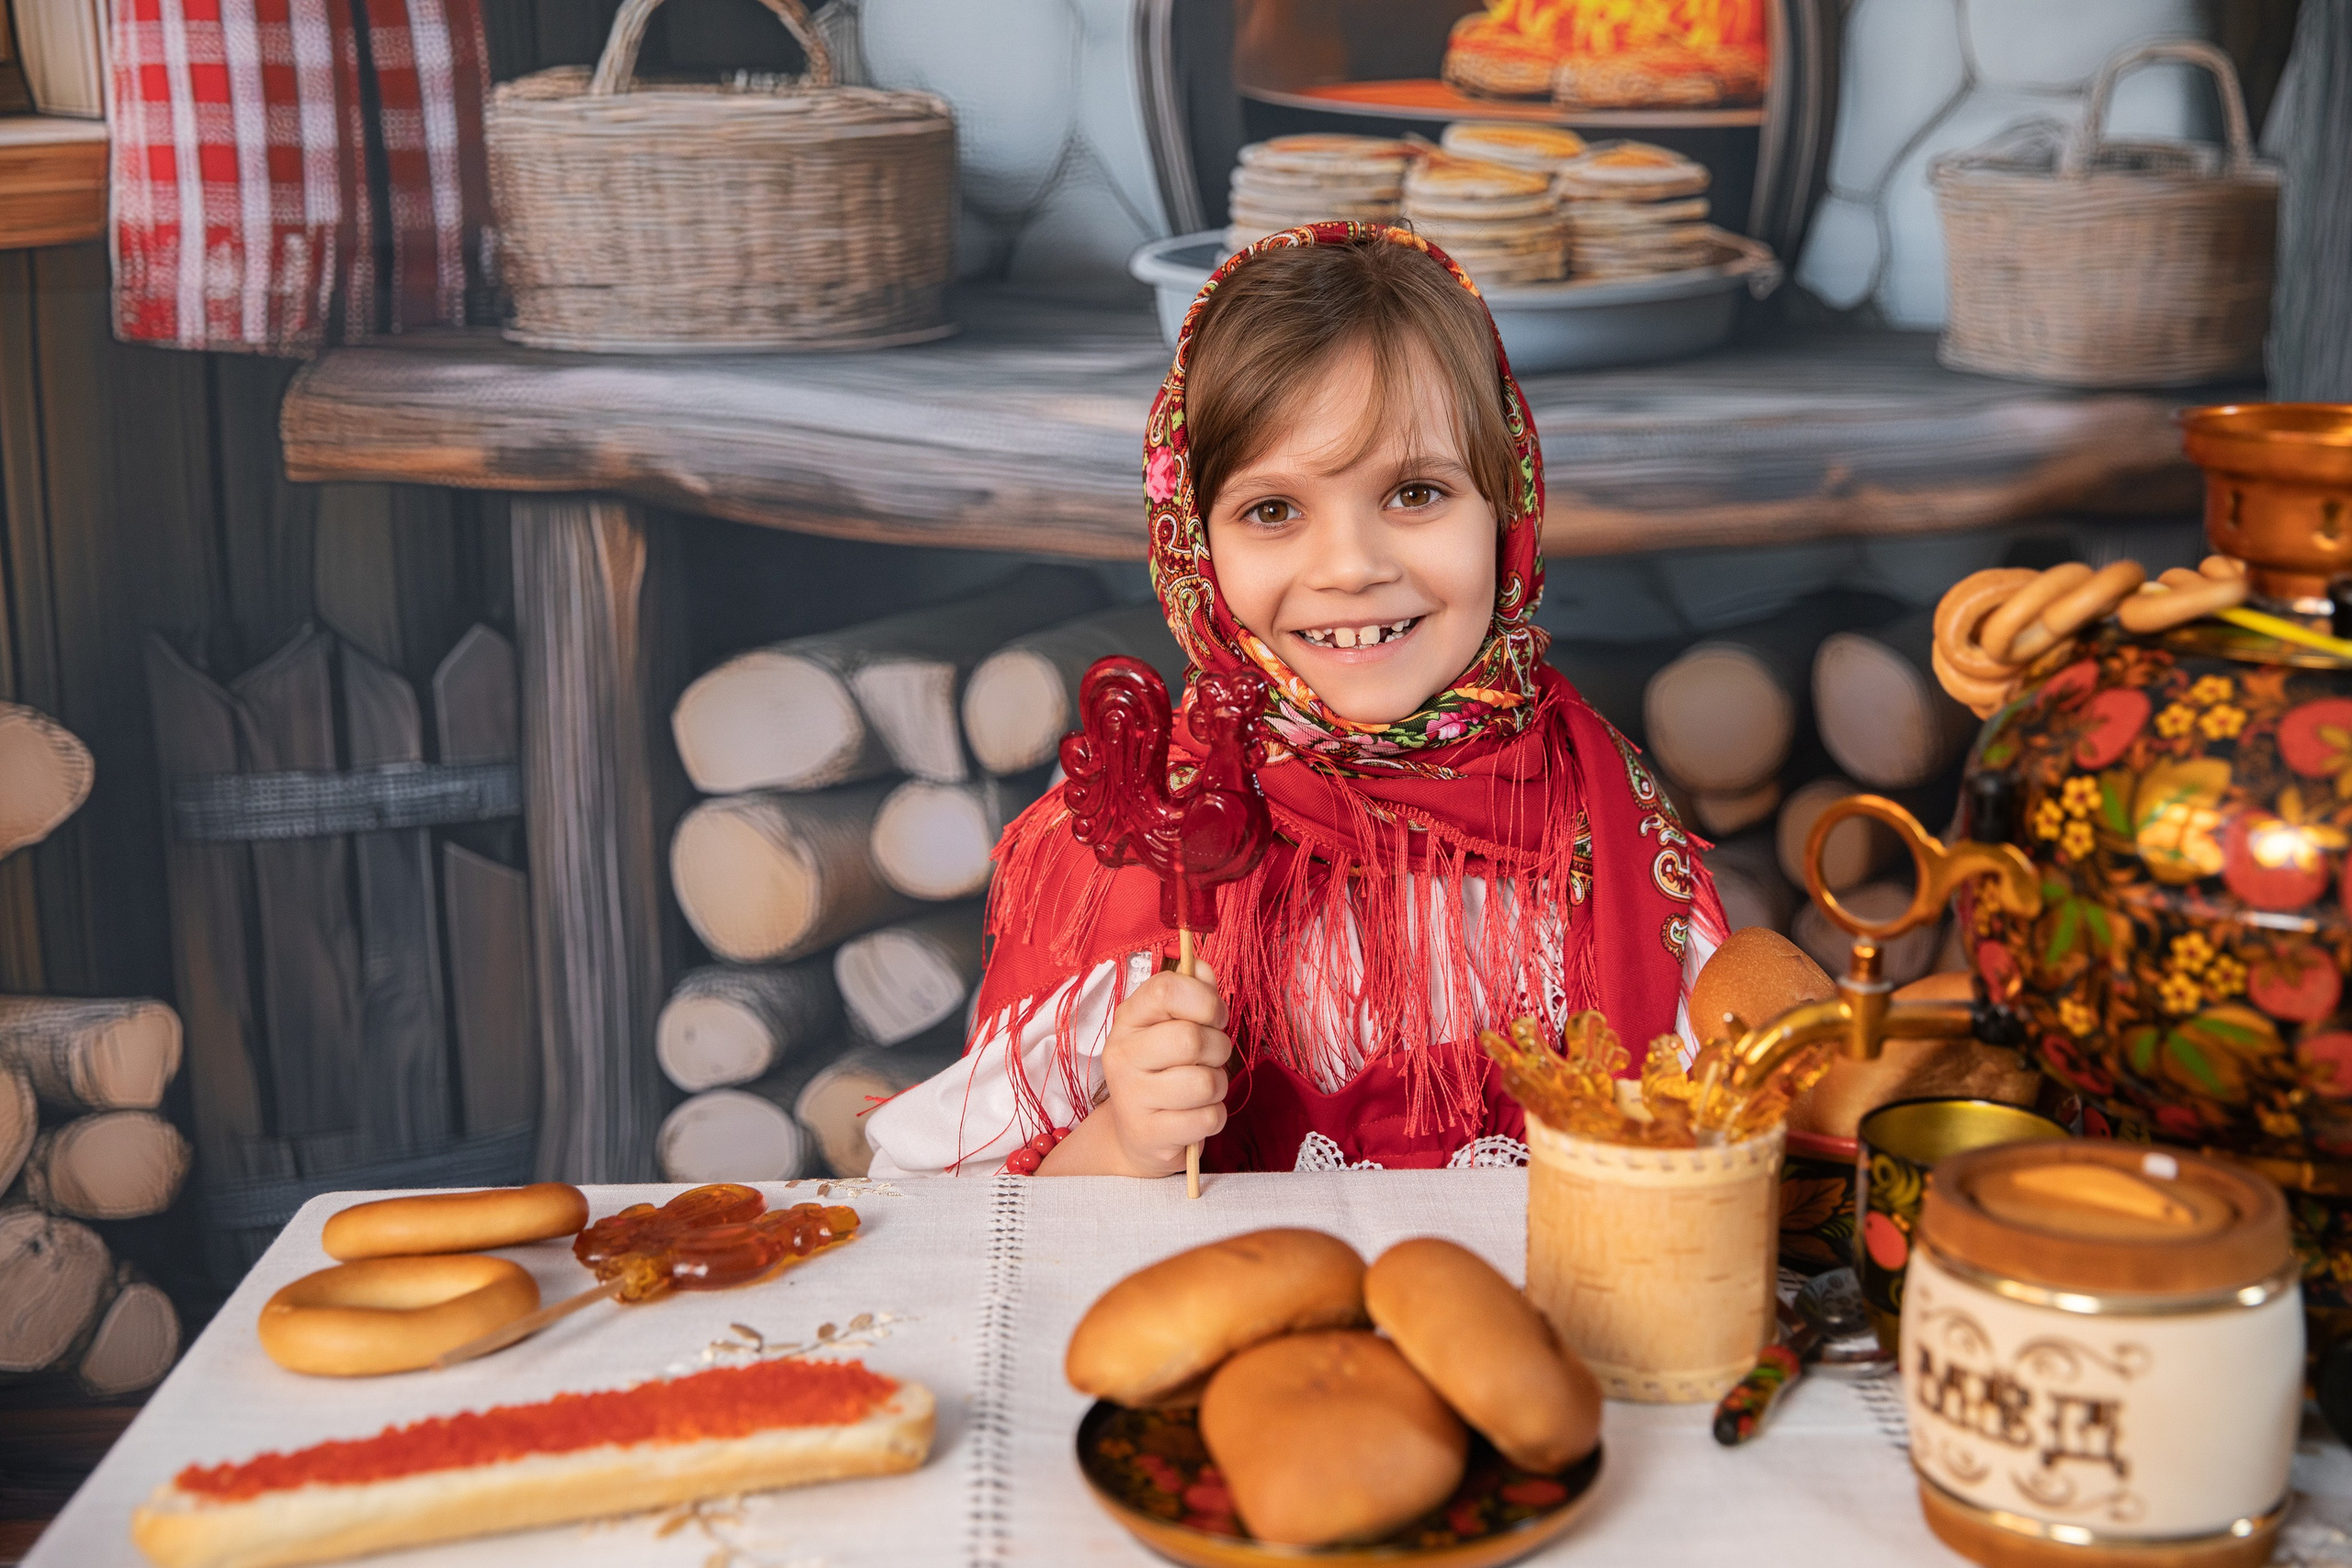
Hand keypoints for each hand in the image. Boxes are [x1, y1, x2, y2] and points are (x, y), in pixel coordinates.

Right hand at [1037, 961, 1231, 1177]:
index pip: (1167, 989)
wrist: (1137, 1134)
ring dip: (1218, 1085)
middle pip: (1191, 1039)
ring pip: (1205, 1083)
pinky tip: (1196, 1115)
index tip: (1215, 1016)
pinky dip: (1214, 1117)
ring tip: (1203, 1088)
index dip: (1206, 1001)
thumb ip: (1192, 992)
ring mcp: (1130, 1096)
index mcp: (1129, 1018)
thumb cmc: (1164, 1070)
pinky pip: (1207, 1119)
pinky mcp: (1148, 1133)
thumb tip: (1202, 968)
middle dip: (1218, 1049)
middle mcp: (1121, 1054)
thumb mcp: (1172, 1026)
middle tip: (1212, 1057)